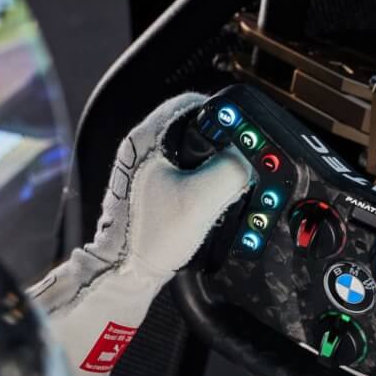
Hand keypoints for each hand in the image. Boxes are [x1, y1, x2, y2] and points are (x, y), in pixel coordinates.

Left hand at [29, 94, 252, 375]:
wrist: (123, 272)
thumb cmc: (149, 238)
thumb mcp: (202, 201)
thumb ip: (232, 170)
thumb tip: (251, 157)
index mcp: (149, 138)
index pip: (195, 103)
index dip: (227, 116)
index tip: (245, 134)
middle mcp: (143, 146)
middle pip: (196, 125)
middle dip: (224, 141)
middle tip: (242, 159)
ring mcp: (144, 167)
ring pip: (190, 148)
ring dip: (213, 161)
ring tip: (229, 180)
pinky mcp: (149, 187)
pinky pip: (183, 169)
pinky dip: (202, 177)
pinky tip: (212, 197)